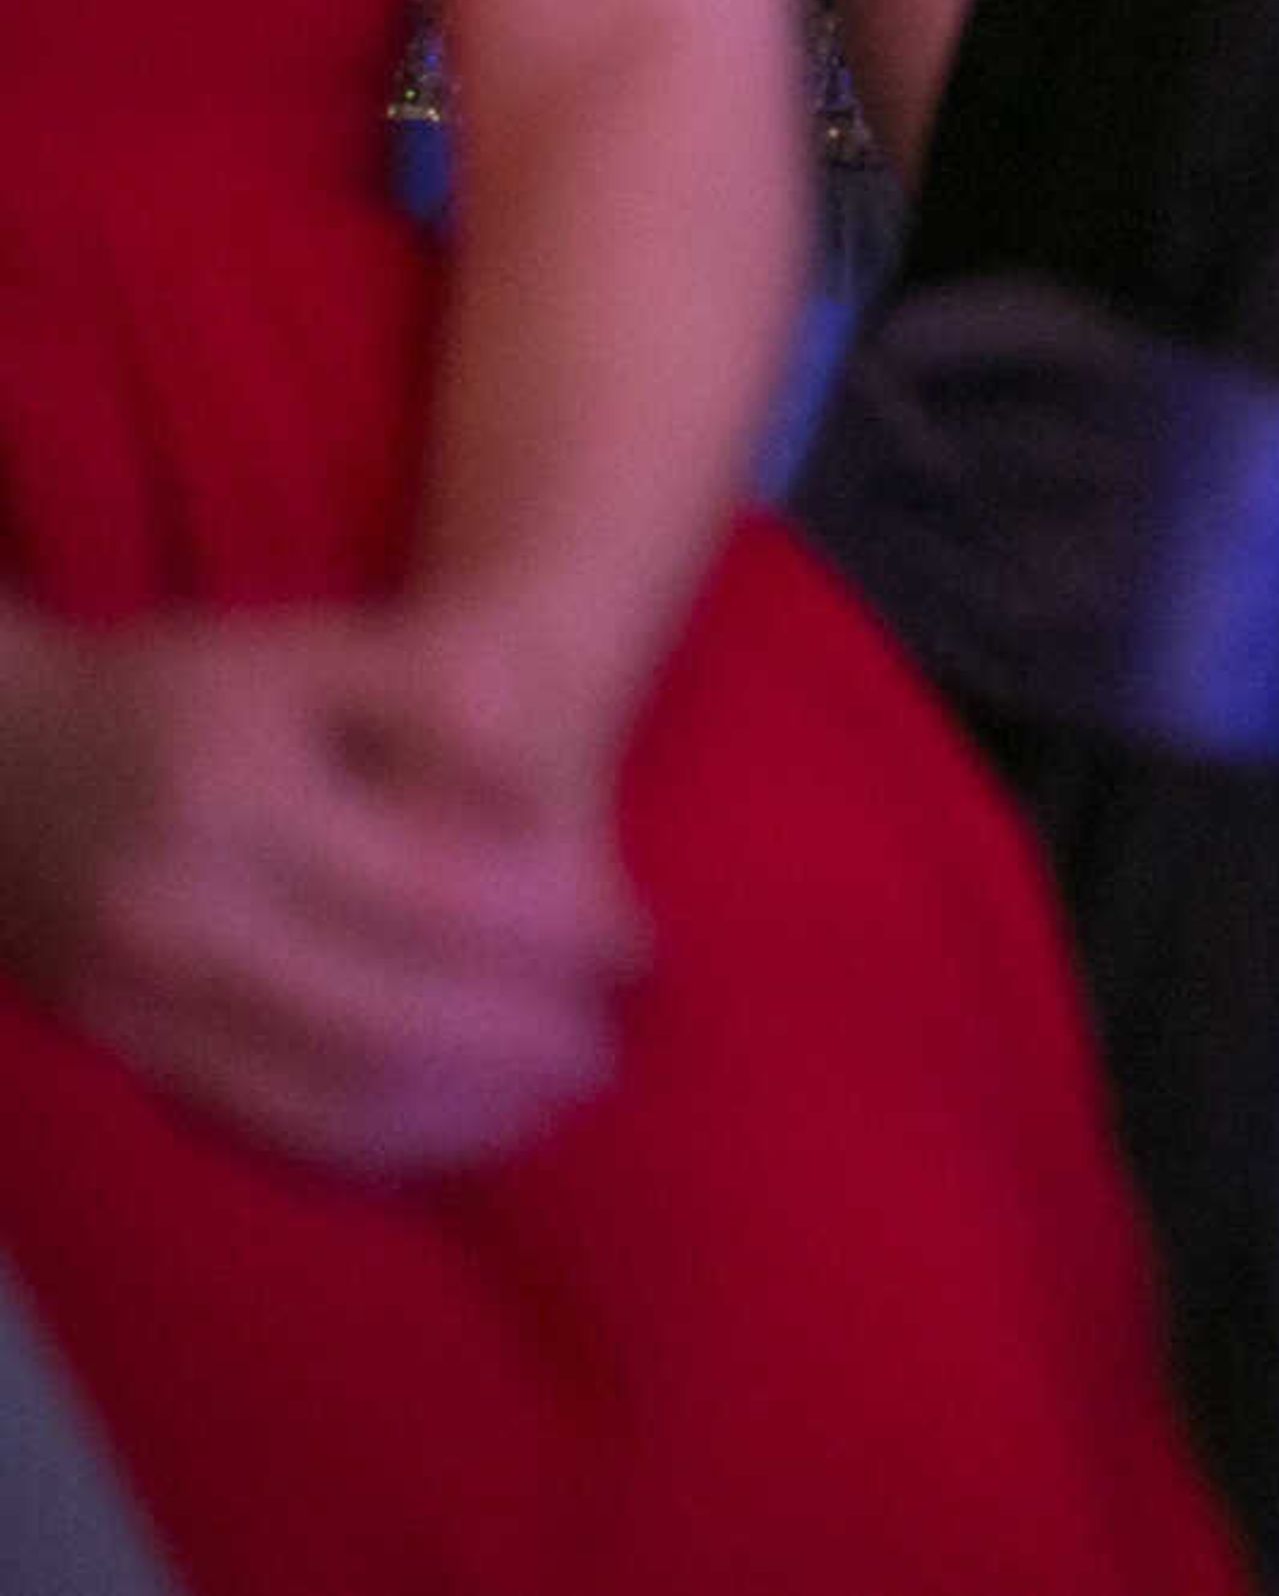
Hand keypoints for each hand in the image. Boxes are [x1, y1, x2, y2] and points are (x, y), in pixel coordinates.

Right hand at [0, 612, 645, 1175]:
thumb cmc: (181, 695)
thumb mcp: (300, 654)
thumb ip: (432, 695)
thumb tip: (543, 784)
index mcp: (241, 798)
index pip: (436, 893)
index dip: (554, 934)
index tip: (633, 950)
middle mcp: (183, 910)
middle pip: (392, 1013)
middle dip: (521, 1042)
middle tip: (609, 1045)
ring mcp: (140, 995)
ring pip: (331, 1091)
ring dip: (462, 1112)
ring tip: (558, 1099)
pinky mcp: (123, 1050)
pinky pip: (263, 1125)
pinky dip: (373, 1146)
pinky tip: (451, 1139)